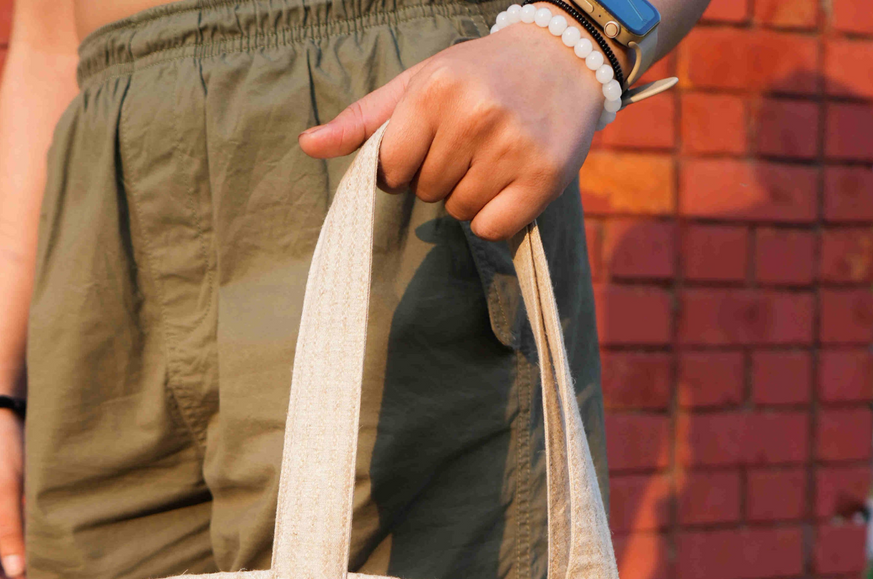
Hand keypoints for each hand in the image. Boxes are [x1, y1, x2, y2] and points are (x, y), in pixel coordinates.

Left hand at [299, 23, 610, 240]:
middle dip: (440, 177)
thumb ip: (365, 120)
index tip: (432, 142)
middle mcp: (474, 117)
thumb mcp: (420, 83)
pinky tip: (510, 181)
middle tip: (471, 144)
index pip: (392, 170)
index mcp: (436, 91)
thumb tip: (306, 146)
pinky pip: (492, 228)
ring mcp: (511, 149)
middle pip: (425, 193)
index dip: (406, 166)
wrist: (566, 58)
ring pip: (457, 212)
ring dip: (469, 196)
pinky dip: (496, 216)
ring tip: (493, 157)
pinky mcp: (542, 179)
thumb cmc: (481, 74)